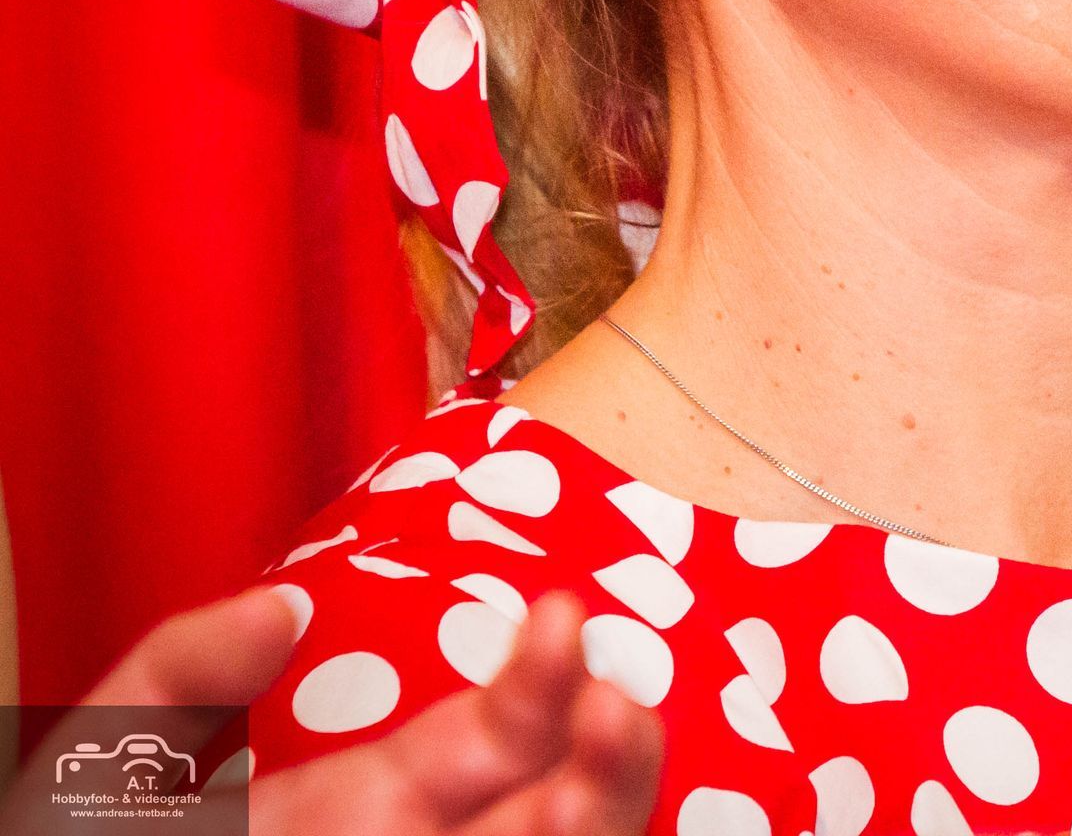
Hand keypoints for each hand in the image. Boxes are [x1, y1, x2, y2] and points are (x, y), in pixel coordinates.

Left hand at [1, 585, 663, 835]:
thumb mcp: (103, 778)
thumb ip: (178, 673)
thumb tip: (283, 610)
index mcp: (372, 803)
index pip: (499, 730)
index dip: (544, 675)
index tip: (561, 616)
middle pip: (565, 810)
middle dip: (613, 753)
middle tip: (617, 705)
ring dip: (609, 811)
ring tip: (614, 746)